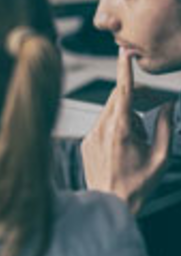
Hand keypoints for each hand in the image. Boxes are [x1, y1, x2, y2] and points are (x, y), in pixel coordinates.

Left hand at [81, 48, 173, 211]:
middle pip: (117, 98)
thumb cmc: (138, 184)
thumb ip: (166, 126)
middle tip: (155, 106)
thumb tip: (169, 105)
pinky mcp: (86, 142)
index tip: (125, 53)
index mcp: (120, 129)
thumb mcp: (161, 156)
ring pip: (109, 111)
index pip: (122, 91)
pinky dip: (115, 126)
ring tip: (140, 137)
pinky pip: (101, 124)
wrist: (110, 203)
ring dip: (127, 114)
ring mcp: (91, 135)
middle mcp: (101, 128)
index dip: (124, 69)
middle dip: (136, 96)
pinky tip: (125, 146)